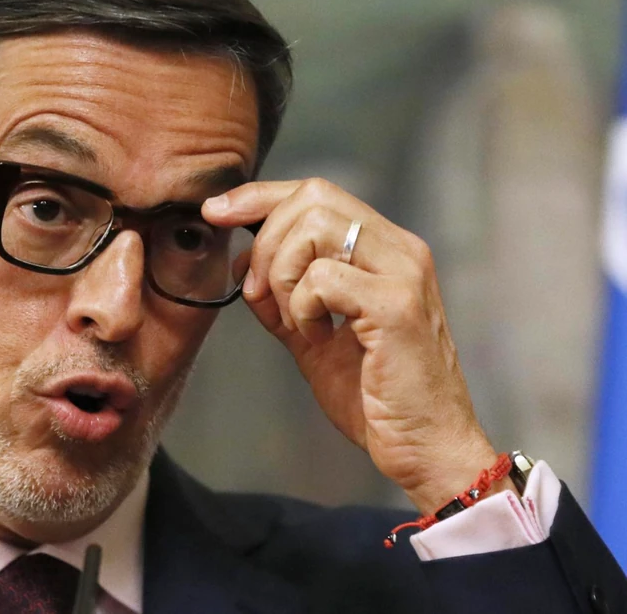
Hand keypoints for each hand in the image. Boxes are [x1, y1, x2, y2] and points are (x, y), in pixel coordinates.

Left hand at [204, 179, 503, 513]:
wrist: (425, 449)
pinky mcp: (396, 308)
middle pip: (312, 198)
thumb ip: (282, 298)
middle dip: (266, 242)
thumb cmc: (376, 398)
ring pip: (315, 227)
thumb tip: (242, 262)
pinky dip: (302, 308)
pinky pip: (322, 278)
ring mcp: (403, 275)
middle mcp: (400, 251)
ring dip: (283, 275)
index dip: (259, 196)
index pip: (316, 193)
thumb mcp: (313, 338)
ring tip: (296, 322)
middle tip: (260, 293)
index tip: (216, 211)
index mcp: (384, 251)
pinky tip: (317, 338)